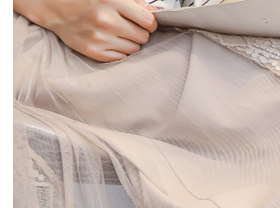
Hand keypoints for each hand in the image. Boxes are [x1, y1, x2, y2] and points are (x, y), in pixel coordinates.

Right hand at [16, 0, 158, 61]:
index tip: (145, 22)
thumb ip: (134, 0)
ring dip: (130, 41)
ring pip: (134, 49)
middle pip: (143, 37)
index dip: (150, 23)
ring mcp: (99, 38)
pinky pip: (122, 57)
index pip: (148, 21)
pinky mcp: (94, 52)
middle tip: (129, 26)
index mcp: (111, 0)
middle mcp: (106, 21)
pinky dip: (120, 50)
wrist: (53, 6)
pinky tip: (110, 40)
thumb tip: (154, 12)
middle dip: (140, 32)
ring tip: (117, 32)